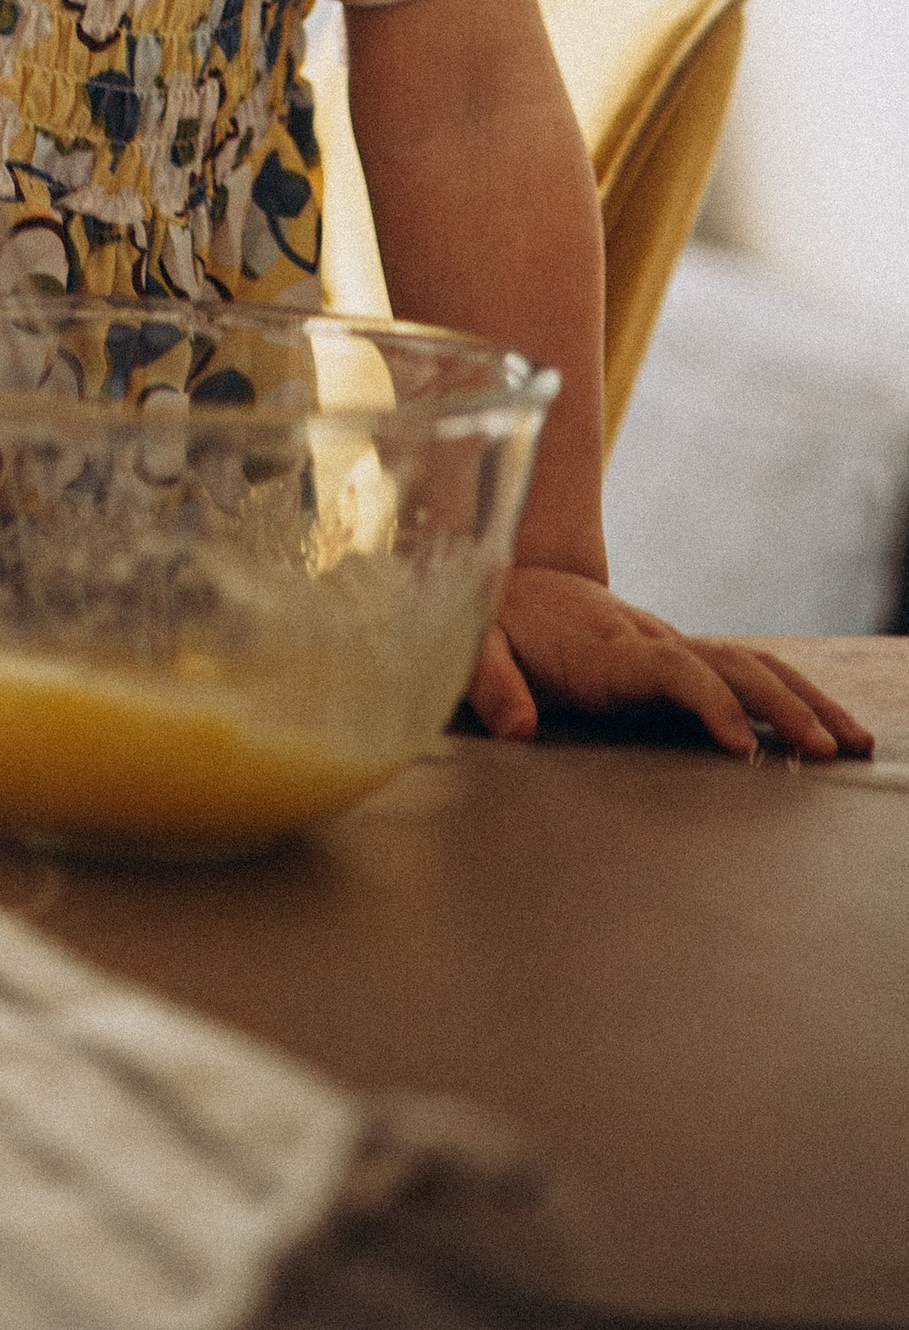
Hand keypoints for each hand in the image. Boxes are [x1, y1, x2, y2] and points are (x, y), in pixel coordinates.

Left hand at [470, 563, 875, 760]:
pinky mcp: (681, 658)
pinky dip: (793, 694)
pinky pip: (746, 670)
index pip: (670, 669)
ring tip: (853, 743)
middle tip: (827, 751)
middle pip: (730, 664)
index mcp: (603, 651)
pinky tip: (826, 727)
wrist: (513, 578)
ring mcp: (671, 647)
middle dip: (782, 705)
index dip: (707, 701)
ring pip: (752, 662)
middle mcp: (649, 643)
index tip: (740, 746)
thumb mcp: (476, 646)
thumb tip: (517, 730)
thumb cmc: (493, 622)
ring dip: (804, 698)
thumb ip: (491, 683)